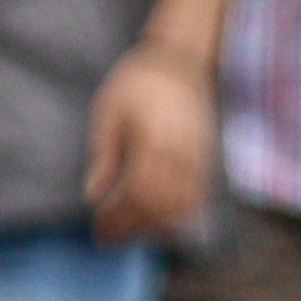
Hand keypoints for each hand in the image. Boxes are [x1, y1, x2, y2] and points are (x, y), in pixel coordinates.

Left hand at [83, 45, 215, 243]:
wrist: (179, 63)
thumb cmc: (136, 83)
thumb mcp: (108, 112)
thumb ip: (103, 155)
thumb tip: (93, 194)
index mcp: (155, 140)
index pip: (138, 191)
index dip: (118, 214)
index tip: (98, 225)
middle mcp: (182, 153)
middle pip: (160, 204)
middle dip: (133, 225)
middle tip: (108, 236)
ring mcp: (199, 157)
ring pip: (181, 204)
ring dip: (155, 224)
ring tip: (130, 232)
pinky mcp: (206, 158)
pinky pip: (197, 196)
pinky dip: (178, 213)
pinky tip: (158, 220)